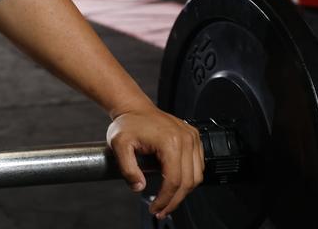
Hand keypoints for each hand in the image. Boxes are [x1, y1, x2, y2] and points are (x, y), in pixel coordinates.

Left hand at [106, 106, 203, 220]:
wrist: (134, 108)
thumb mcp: (119, 145)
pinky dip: (190, 179)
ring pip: (197, 176)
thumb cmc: (128, 123)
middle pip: (188, 181)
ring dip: (184, 192)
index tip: (155, 208)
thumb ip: (127, 168)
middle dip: (174, 201)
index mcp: (170, 141)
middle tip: (161, 210)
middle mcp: (186, 139)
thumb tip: (139, 187)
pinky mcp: (194, 137)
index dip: (165, 199)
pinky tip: (176, 185)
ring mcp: (192, 137)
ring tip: (168, 201)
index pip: (174, 180)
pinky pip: (198, 165)